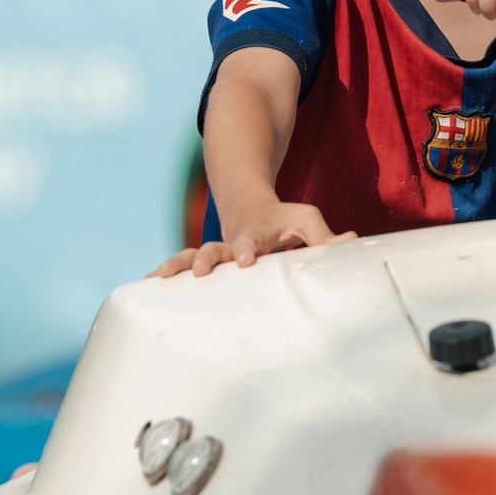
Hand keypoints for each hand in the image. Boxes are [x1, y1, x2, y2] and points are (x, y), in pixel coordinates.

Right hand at [153, 200, 352, 276]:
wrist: (250, 207)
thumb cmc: (283, 220)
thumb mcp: (306, 221)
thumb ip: (326, 236)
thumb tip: (352, 240)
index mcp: (256, 234)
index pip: (253, 241)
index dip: (249, 249)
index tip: (244, 259)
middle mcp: (231, 242)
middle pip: (216, 248)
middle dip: (206, 258)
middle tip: (200, 270)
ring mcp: (215, 251)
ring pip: (193, 255)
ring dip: (178, 265)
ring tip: (159, 276)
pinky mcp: (206, 261)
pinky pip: (182, 267)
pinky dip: (165, 275)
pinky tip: (143, 286)